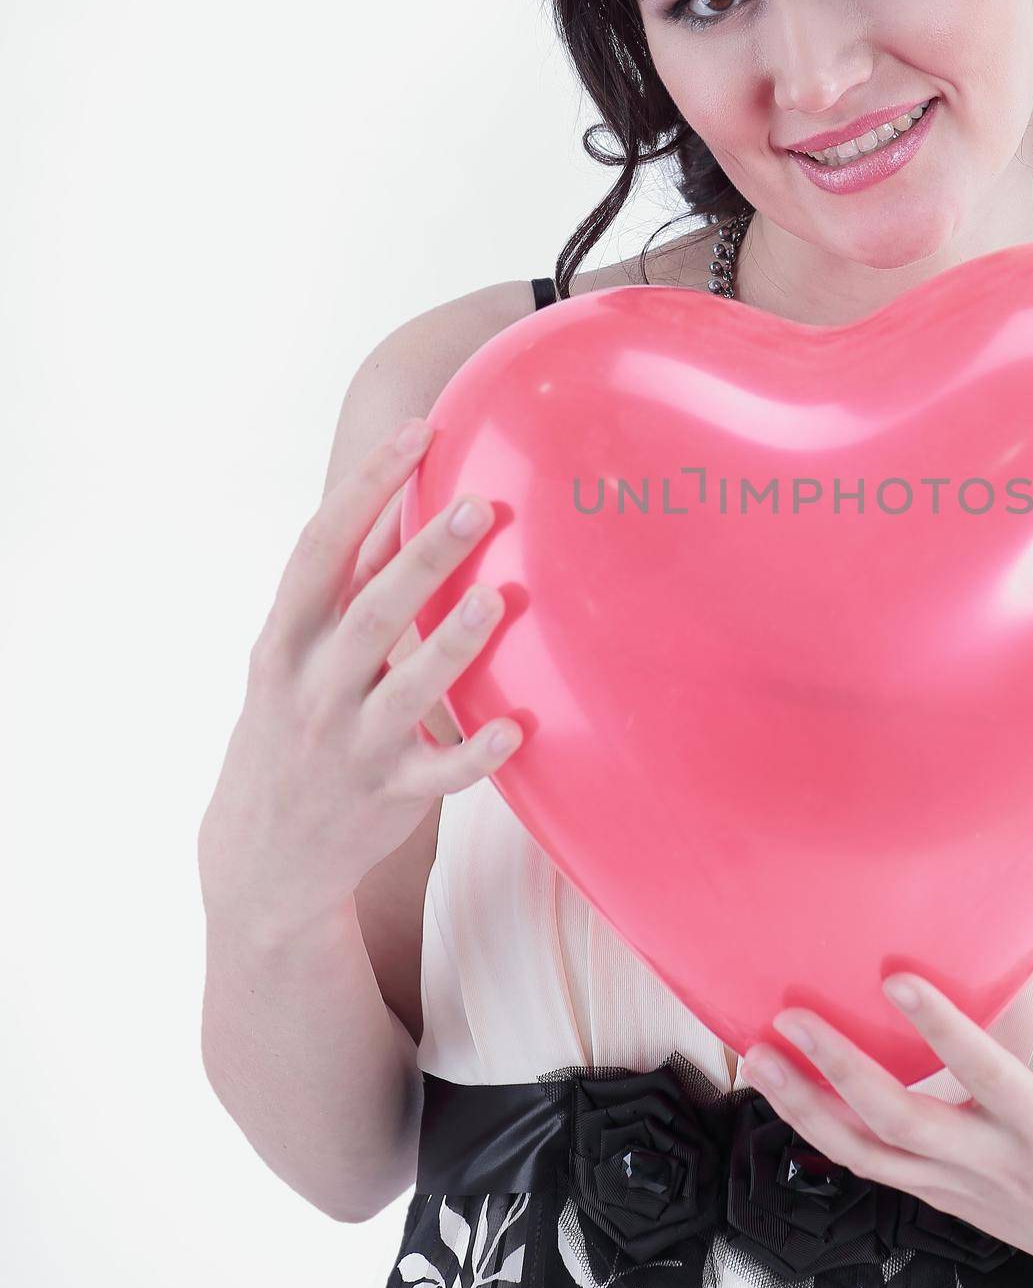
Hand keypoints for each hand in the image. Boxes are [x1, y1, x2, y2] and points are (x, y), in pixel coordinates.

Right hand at [198, 416, 525, 946]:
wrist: (262, 855)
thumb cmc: (293, 720)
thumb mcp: (296, 652)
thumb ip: (350, 582)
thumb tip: (405, 493)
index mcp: (287, 638)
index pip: (321, 548)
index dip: (368, 487)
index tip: (418, 432)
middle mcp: (314, 686)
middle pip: (371, 611)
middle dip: (422, 557)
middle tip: (478, 506)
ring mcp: (351, 744)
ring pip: (407, 690)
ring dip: (453, 645)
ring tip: (500, 599)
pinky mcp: (389, 796)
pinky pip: (439, 773)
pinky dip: (475, 753)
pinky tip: (516, 729)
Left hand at [739, 880, 1032, 1287]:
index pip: (983, 1072)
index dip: (937, 1027)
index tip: (894, 978)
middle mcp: (995, 1163)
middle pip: (899, 1121)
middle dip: (836, 1068)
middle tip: (790, 1018)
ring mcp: (962, 1190)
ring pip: (868, 1156)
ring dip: (806, 1108)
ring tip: (761, 1060)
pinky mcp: (945, 1203)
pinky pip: (874, 1172)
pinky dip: (826, 1137)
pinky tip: (792, 1102)